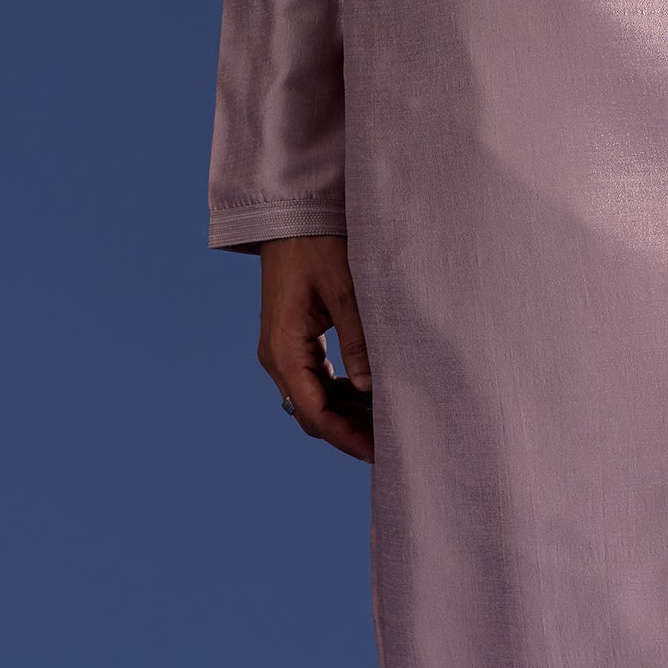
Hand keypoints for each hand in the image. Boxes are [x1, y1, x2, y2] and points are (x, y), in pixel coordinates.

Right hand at [257, 235, 373, 463]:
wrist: (292, 214)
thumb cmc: (318, 245)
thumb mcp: (345, 290)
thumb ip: (358, 341)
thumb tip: (371, 391)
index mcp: (283, 348)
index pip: (314, 412)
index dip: (346, 437)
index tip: (379, 453)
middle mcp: (277, 355)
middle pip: (312, 412)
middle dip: (348, 431)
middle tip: (390, 444)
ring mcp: (283, 347)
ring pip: (314, 398)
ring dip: (346, 414)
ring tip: (387, 422)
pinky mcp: (293, 338)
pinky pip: (316, 378)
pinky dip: (341, 393)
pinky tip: (370, 394)